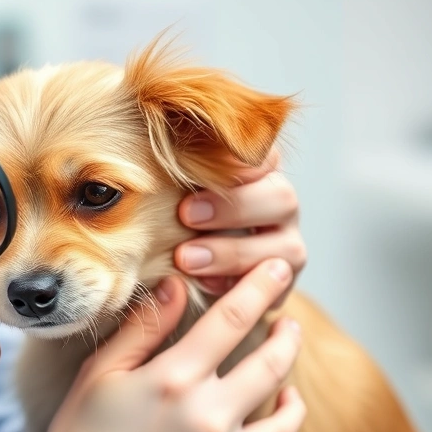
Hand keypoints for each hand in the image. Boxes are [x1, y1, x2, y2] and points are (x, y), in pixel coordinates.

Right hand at [37, 259, 304, 431]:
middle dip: (287, 338)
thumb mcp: (102, 373)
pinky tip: (253, 431)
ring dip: (291, 395)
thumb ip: (143, 328)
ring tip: (288, 383)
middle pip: (272, 365)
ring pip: (284, 421)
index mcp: (174, 379)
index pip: (232, 320)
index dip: (260, 288)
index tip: (276, 269)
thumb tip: (177, 285)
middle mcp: (208, 416)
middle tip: (288, 324)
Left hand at [175, 147, 305, 303]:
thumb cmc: (174, 214)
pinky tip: (202, 282)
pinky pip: (274, 286)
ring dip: (232, 253)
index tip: (195, 168)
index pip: (265, 153)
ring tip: (185, 258)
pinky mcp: (282, 281)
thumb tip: (143, 146)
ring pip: (286, 247)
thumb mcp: (174, 187)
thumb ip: (173, 169)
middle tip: (185, 215)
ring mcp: (288, 243)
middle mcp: (280, 203)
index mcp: (259, 170)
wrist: (184, 268)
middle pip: (281, 197)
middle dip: (233, 207)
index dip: (238, 160)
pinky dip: (236, 284)